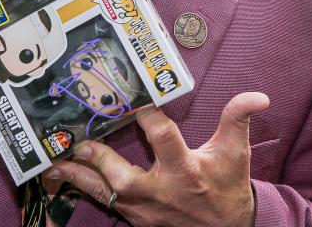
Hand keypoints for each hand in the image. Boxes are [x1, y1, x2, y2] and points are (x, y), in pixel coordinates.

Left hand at [46, 92, 269, 226]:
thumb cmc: (227, 186)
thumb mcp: (234, 152)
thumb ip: (239, 119)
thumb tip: (258, 96)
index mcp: (186, 171)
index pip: (164, 139)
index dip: (149, 116)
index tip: (135, 96)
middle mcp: (161, 192)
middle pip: (125, 179)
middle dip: (101, 161)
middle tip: (80, 141)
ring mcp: (144, 209)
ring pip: (105, 194)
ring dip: (78, 177)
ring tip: (53, 160)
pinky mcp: (134, 217)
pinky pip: (102, 203)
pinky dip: (81, 188)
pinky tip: (60, 175)